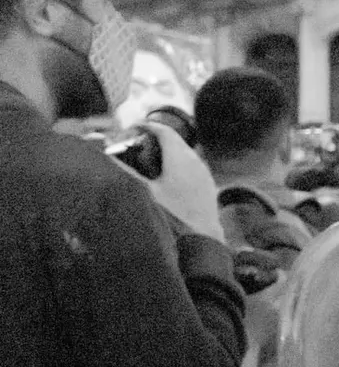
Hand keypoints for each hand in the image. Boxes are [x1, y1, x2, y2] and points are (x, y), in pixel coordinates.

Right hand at [116, 122, 223, 240]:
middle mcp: (196, 162)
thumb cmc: (171, 215)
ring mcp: (204, 174)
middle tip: (135, 143)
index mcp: (181, 158)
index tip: (132, 128)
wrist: (202, 240)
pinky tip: (164, 179)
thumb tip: (101, 152)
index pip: (164, 131)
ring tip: (146, 160)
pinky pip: (191, 169)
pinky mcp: (208, 187)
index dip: (147, 126)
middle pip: (174, 142)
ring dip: (166, 154)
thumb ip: (123, 169)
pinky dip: (176, 167)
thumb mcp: (144, 191)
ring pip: (184, 156)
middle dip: (155, 140)